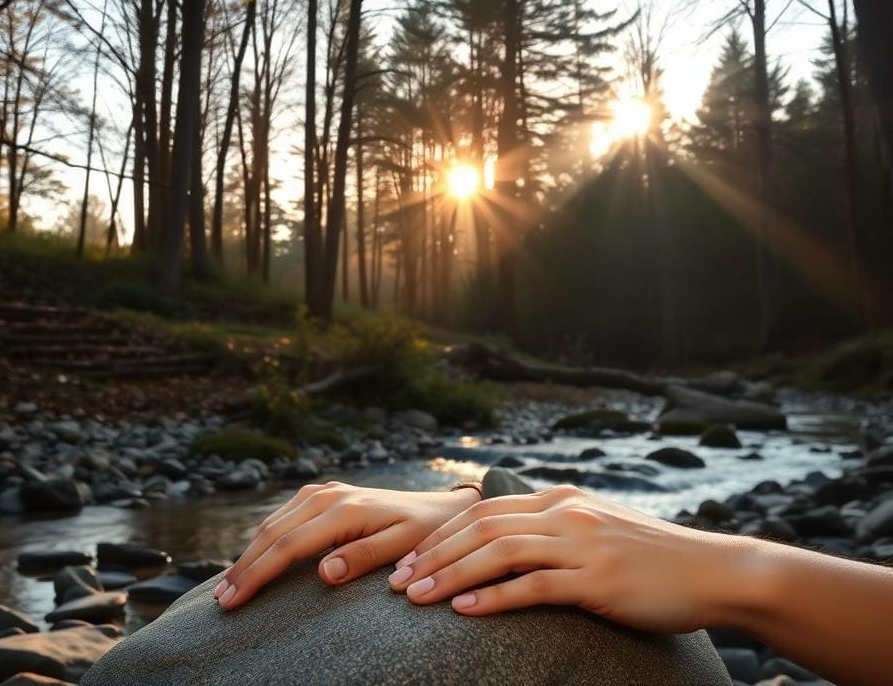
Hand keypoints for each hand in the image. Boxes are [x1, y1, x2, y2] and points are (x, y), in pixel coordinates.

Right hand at [215, 481, 480, 609]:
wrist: (440, 508)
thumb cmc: (424, 533)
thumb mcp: (402, 547)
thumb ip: (364, 557)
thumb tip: (325, 573)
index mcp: (344, 510)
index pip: (289, 545)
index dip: (258, 574)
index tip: (234, 600)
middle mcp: (328, 495)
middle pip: (273, 532)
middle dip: (245, 567)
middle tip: (221, 602)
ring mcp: (323, 491)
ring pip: (273, 522)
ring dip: (249, 553)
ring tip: (228, 587)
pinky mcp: (323, 494)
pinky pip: (284, 516)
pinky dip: (264, 538)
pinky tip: (254, 559)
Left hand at [387, 484, 740, 632]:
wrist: (714, 570)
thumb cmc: (653, 557)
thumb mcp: (598, 529)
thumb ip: (556, 528)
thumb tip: (511, 541)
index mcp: (561, 500)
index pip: (485, 510)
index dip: (442, 534)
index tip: (410, 557)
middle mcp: (566, 513)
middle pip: (481, 527)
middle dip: (433, 553)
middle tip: (398, 580)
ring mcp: (582, 544)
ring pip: (499, 552)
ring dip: (451, 575)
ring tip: (416, 597)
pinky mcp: (599, 579)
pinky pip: (534, 586)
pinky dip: (494, 598)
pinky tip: (464, 612)